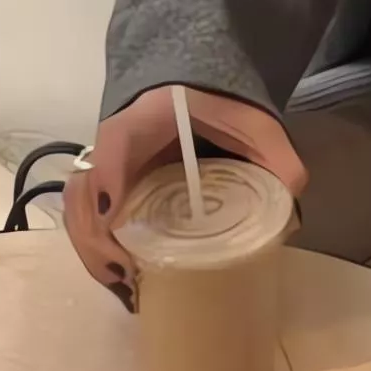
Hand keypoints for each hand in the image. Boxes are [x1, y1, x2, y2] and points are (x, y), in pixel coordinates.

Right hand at [63, 86, 307, 304]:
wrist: (196, 86)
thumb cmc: (224, 106)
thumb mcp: (255, 123)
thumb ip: (277, 154)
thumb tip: (291, 198)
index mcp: (151, 114)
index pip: (118, 140)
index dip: (110, 180)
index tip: (116, 220)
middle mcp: (118, 140)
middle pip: (85, 187)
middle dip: (97, 236)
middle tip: (127, 273)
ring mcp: (109, 164)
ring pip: (79, 206)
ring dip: (92, 248)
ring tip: (122, 284)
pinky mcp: (110, 185)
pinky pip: (86, 214)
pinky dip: (94, 246)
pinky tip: (116, 275)